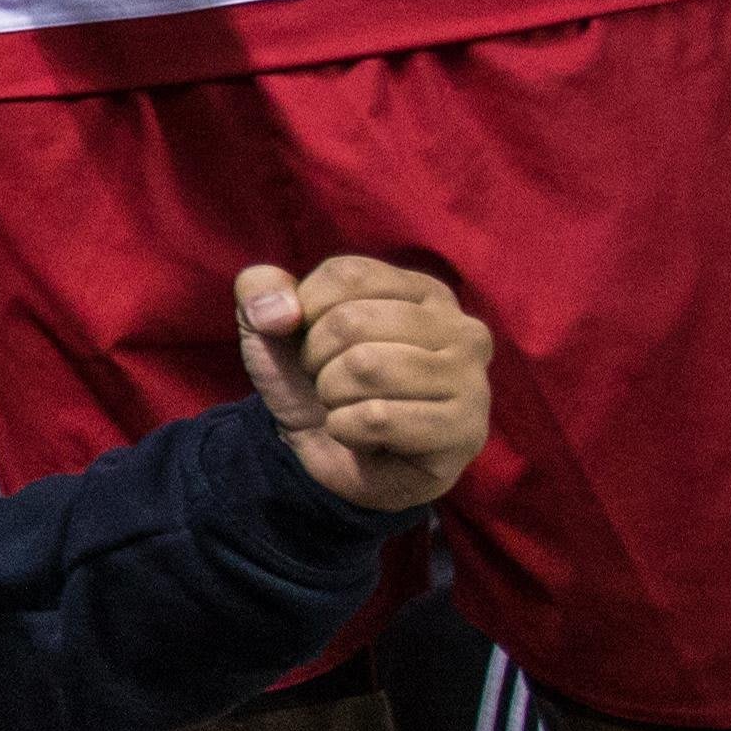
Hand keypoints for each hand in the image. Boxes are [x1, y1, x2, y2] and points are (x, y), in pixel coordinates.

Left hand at [233, 255, 490, 513]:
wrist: (332, 455)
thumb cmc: (314, 380)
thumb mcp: (273, 326)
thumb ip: (259, 291)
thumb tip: (279, 312)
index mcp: (423, 292)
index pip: (347, 274)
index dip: (305, 312)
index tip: (313, 341)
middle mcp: (462, 329)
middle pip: (351, 321)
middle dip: (317, 360)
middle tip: (332, 384)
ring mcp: (471, 381)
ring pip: (365, 366)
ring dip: (332, 396)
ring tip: (350, 407)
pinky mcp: (464, 431)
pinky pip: (377, 417)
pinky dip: (347, 429)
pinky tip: (365, 438)